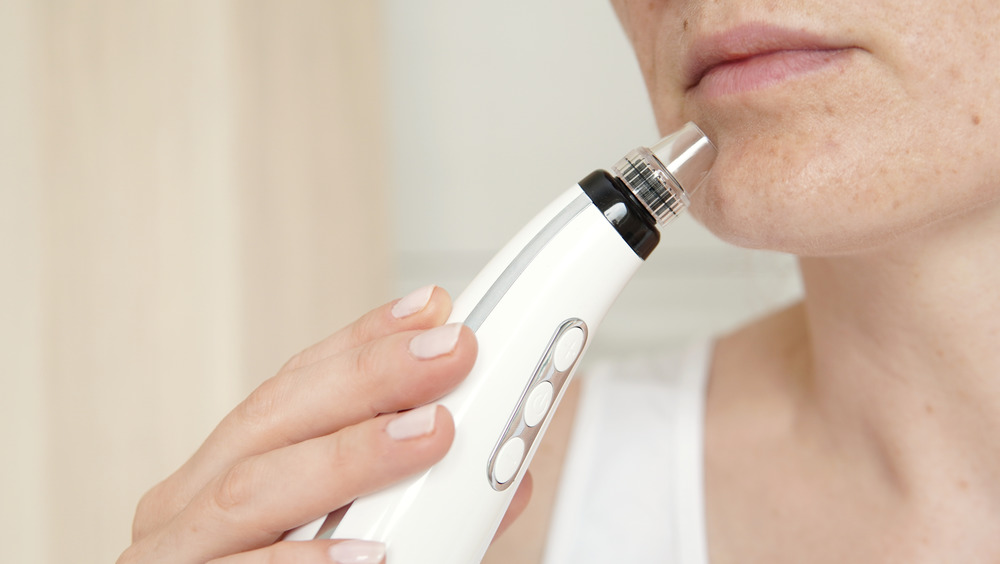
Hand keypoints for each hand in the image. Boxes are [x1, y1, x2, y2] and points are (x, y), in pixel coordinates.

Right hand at [118, 286, 530, 563]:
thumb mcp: (344, 540)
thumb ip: (417, 508)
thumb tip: (511, 481)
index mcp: (224, 474)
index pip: (293, 386)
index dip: (363, 342)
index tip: (433, 311)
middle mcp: (189, 504)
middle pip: (274, 416)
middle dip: (369, 376)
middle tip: (451, 351)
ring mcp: (180, 552)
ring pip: (253, 488)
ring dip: (351, 453)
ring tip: (430, 431)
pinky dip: (308, 560)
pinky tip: (371, 550)